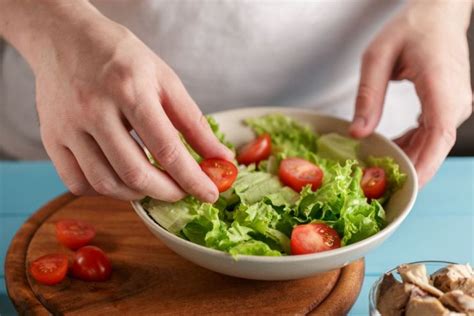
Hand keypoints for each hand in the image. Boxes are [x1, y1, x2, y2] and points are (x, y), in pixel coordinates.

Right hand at [1, 1, 232, 201]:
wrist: (67, 39)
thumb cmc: (122, 58)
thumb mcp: (165, 80)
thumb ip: (193, 122)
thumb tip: (219, 158)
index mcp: (129, 90)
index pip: (166, 149)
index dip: (192, 178)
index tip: (209, 194)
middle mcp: (94, 109)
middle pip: (134, 173)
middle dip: (167, 192)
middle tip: (182, 191)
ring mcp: (68, 126)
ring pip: (105, 183)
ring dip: (137, 194)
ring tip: (154, 185)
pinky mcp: (51, 138)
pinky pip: (77, 182)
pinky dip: (105, 191)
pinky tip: (120, 179)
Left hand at [349, 0, 472, 186]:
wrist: (438, 13)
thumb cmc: (411, 27)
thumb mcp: (377, 58)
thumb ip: (368, 96)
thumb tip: (358, 133)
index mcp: (441, 87)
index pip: (438, 137)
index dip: (423, 165)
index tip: (405, 186)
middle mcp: (455, 101)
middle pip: (435, 146)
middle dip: (409, 168)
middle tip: (377, 182)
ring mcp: (455, 105)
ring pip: (433, 143)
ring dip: (408, 157)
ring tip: (378, 166)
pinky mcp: (449, 105)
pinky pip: (431, 133)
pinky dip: (412, 144)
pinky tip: (390, 147)